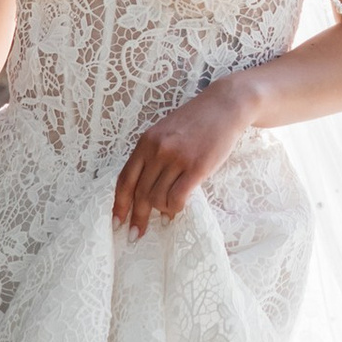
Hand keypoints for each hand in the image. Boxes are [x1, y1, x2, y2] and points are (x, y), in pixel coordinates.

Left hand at [115, 75, 254, 238]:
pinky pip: (178, 197)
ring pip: (158, 198)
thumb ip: (151, 155)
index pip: (125, 179)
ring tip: (167, 212)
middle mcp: (158, 150)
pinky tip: (177, 208)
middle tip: (136, 234)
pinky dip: (174, 208)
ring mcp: (177, 158)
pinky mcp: (197, 167)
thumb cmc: (195, 121)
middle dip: (137, 217)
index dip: (119, 204)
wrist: (224, 107)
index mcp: (146, 142)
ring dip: (161, 210)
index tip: (117, 222)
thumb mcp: (165, 132)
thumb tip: (141, 190)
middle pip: (140, 193)